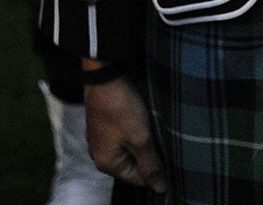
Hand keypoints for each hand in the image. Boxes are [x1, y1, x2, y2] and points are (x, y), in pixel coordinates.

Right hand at [82, 76, 167, 190]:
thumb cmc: (121, 108)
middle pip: (133, 165)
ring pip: (129, 149)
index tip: (163, 151)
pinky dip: (133, 130)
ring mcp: (99, 138)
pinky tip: (138, 118)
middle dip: (147, 153)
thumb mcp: (140, 139)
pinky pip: (122, 136)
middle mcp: (99, 154)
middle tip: (155, 136)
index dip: (154, 168)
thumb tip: (160, 189)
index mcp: (106, 163)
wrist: (105, 73)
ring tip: (148, 125)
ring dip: (141, 141)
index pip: (138, 179)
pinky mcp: (102, 124)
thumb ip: (151, 166)